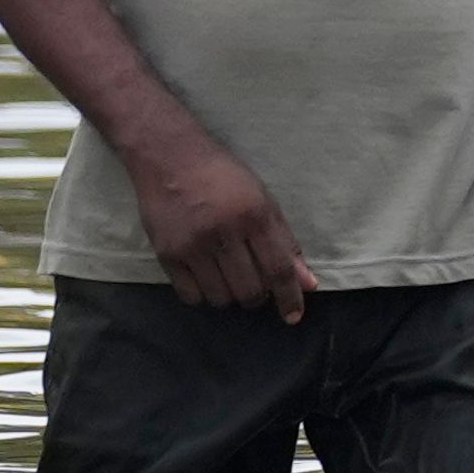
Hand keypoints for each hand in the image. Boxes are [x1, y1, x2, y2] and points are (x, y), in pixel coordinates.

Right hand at [128, 133, 317, 320]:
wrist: (170, 157)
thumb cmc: (224, 176)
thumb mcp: (263, 200)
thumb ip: (285, 243)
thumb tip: (307, 283)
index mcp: (254, 215)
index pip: (278, 269)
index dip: (289, 297)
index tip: (293, 316)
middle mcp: (224, 232)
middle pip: (250, 290)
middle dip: (258, 297)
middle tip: (256, 284)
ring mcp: (192, 245)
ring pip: (221, 297)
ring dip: (231, 296)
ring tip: (229, 277)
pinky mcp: (166, 253)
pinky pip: (191, 296)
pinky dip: (204, 295)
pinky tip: (206, 278)